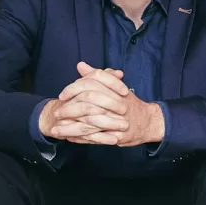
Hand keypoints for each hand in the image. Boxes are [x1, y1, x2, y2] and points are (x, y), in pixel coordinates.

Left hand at [38, 62, 165, 146]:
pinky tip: (69, 138)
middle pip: (88, 103)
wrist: (148, 122)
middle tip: (57, 113)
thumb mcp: (115, 86)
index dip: (74, 89)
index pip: (91, 84)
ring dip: (70, 127)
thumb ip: (97, 76)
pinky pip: (95, 138)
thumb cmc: (129, 104)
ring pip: (89, 122)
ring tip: (56, 130)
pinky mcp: (117, 135)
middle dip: (69, 109)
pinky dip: (81, 139)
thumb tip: (81, 65)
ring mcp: (116, 120)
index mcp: (114, 89)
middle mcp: (115, 104)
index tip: (62, 95)